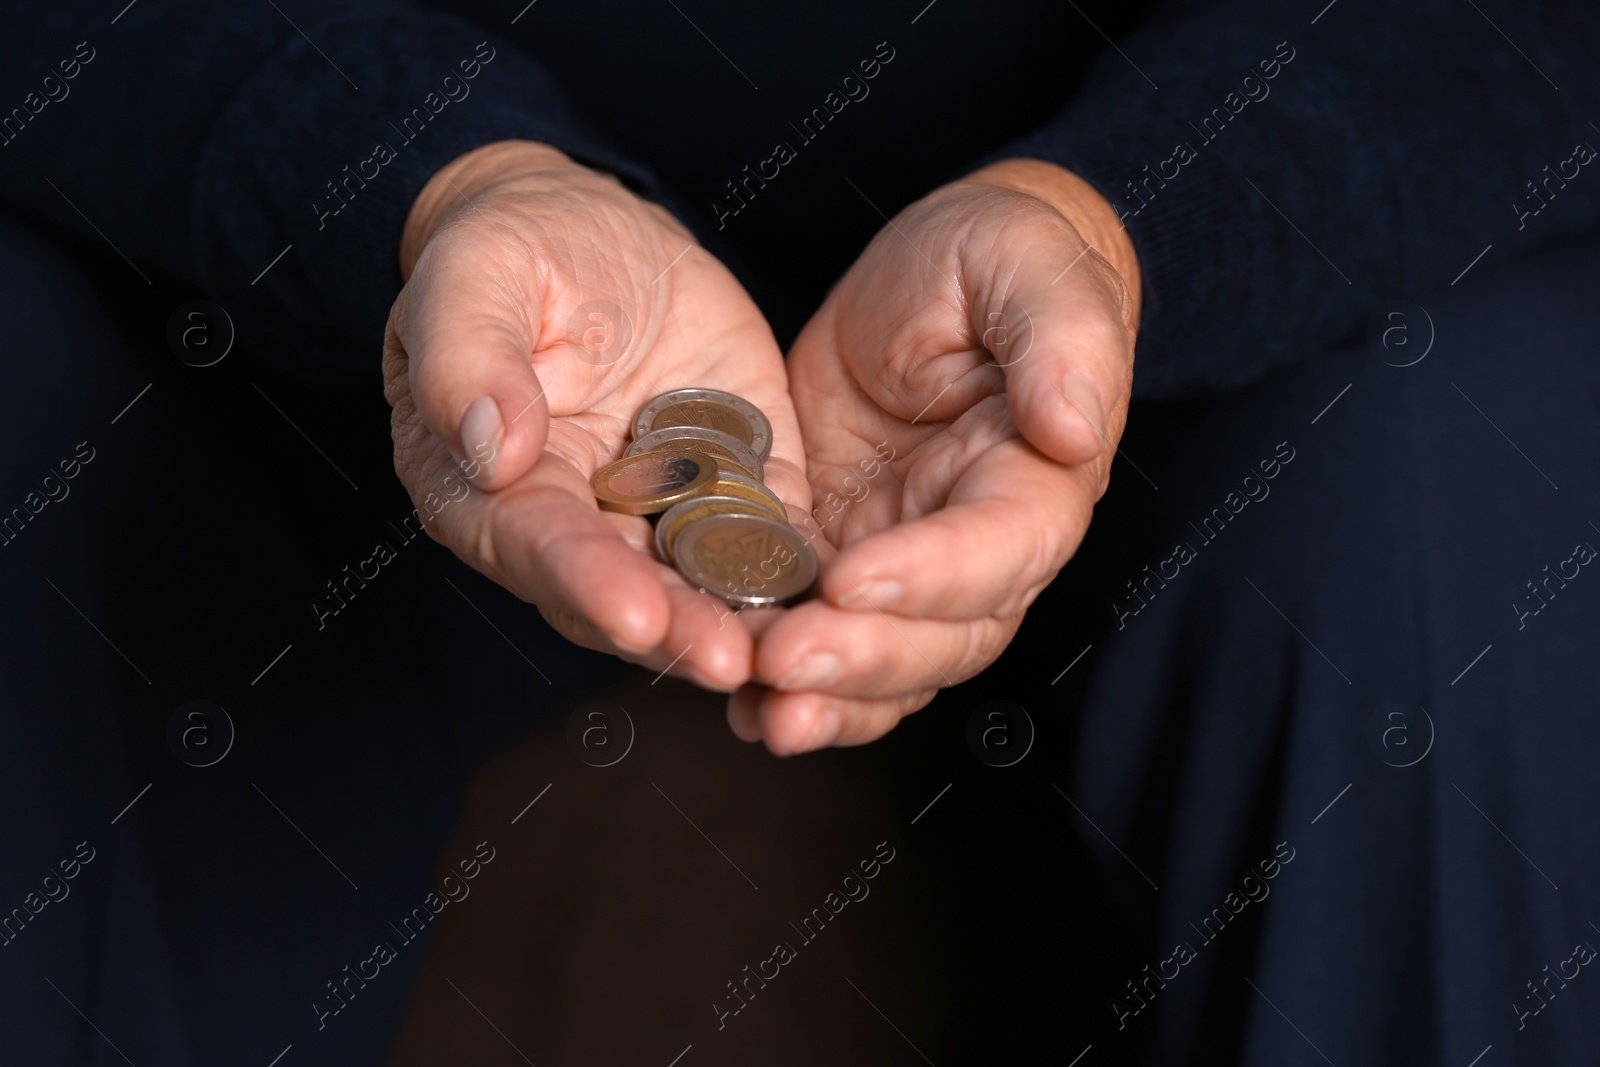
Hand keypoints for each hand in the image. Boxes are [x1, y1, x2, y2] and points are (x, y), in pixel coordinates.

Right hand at [383, 141, 808, 689]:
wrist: (599, 238)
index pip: (538, 546)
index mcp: (492, 489)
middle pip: (627, 591)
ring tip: (791, 650)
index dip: (585, 582)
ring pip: (702, 584)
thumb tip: (494, 451)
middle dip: (679, 631)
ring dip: (743, 621)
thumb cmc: (513, 252)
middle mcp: (579, 524)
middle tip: (730, 660)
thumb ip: (468, 358)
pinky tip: (842, 598)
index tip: (635, 615)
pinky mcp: (737, 492)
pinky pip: (769, 540)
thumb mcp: (474, 275)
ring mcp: (662, 516)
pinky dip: (800, 574)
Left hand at [730, 159, 1140, 752]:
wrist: (936, 275)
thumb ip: (1062, 338)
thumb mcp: (1026, 263)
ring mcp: (908, 561)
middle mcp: (979, 543)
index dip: (933, 574)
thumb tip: (1076, 429)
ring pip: (889, 664)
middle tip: (782, 660)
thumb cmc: (998, 258)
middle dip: (865, 657)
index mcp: (1035, 478)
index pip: (1002, 547)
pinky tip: (740, 710)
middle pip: (944, 635)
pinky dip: (792, 688)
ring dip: (831, 700)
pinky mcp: (843, 558)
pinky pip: (830, 641)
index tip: (853, 575)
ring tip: (762, 713)